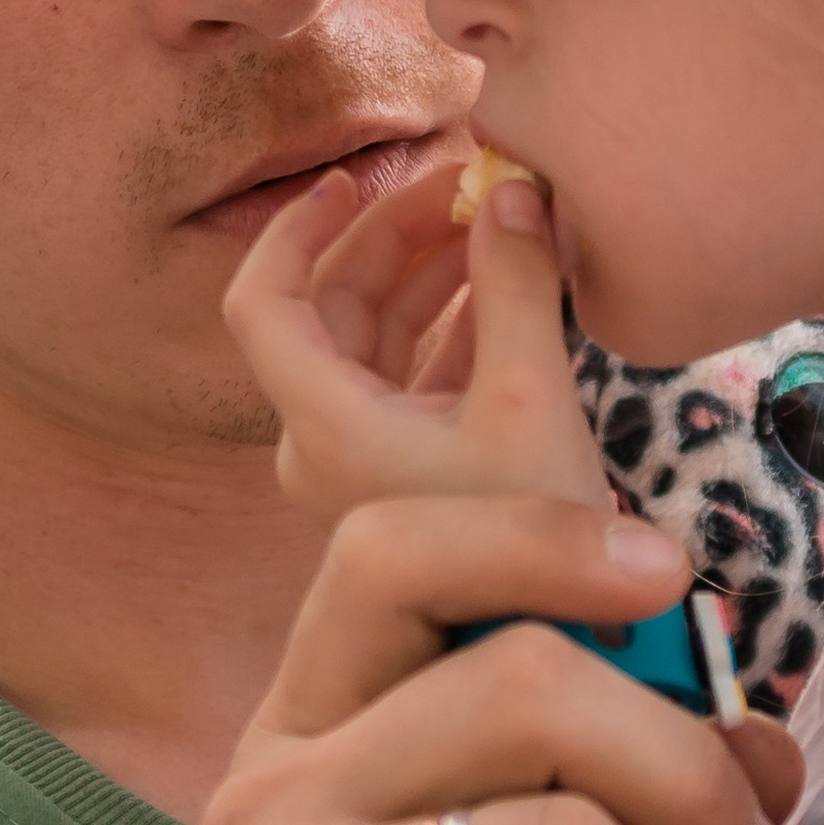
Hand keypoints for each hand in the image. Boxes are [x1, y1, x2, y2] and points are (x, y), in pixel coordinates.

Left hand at [223, 158, 612, 524]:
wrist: (560, 645)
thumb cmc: (535, 542)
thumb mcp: (531, 402)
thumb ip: (518, 287)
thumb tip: (512, 187)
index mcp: (326, 424)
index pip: (262, 303)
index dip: (297, 229)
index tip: (351, 179)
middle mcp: (326, 443)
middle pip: (335, 308)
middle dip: (400, 238)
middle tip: (471, 185)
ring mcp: (366, 464)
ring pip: (380, 341)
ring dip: (436, 276)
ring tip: (502, 219)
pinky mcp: (413, 476)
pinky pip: (418, 379)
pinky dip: (458, 326)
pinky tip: (516, 284)